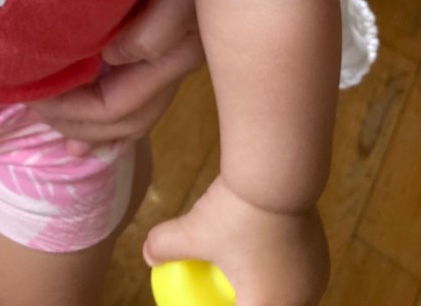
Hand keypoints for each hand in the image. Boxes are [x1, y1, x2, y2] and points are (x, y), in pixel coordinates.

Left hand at [34, 0, 202, 150]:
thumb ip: (156, 29)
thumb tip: (113, 58)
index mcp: (175, 57)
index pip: (119, 106)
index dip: (74, 111)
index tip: (32, 95)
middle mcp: (176, 63)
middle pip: (127, 119)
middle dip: (81, 124)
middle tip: (35, 110)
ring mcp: (175, 51)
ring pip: (135, 108)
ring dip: (95, 120)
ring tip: (59, 122)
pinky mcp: (170, 32)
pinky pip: (138, 84)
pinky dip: (109, 100)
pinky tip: (92, 99)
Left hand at [145, 175, 328, 305]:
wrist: (277, 173)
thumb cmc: (235, 212)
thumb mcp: (193, 230)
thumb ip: (167, 246)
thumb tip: (147, 254)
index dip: (219, 304)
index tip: (206, 296)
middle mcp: (300, 300)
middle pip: (266, 305)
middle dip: (245, 298)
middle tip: (223, 289)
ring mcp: (314, 278)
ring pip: (285, 294)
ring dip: (264, 290)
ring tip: (243, 275)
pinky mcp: (320, 254)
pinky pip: (295, 273)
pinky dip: (277, 271)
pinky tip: (260, 254)